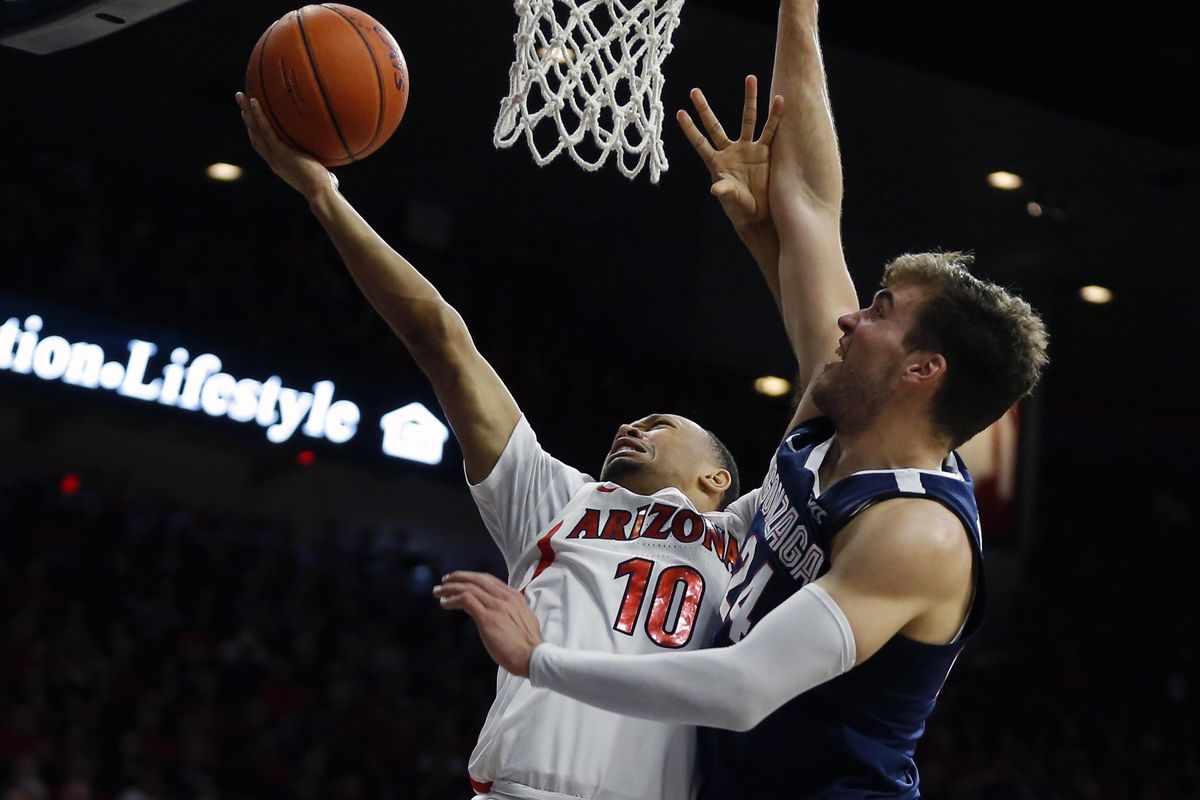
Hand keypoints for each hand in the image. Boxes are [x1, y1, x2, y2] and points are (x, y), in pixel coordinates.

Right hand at [236, 91, 338, 199]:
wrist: (320, 193)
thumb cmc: (324, 186)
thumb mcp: (319, 169)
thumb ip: (319, 160)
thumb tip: (330, 150)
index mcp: (278, 163)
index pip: (262, 143)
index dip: (255, 129)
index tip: (250, 114)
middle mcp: (272, 159)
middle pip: (254, 133)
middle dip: (246, 116)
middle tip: (240, 99)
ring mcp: (274, 156)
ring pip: (255, 130)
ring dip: (247, 112)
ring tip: (241, 96)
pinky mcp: (280, 153)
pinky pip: (266, 131)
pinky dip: (259, 116)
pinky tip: (255, 102)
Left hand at [434, 571, 542, 676]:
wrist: (534, 657)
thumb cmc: (528, 646)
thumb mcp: (522, 621)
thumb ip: (509, 612)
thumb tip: (493, 612)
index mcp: (514, 597)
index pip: (488, 580)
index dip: (472, 578)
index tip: (461, 581)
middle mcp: (505, 597)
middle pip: (477, 579)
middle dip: (458, 577)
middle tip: (445, 581)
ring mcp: (496, 606)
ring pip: (469, 587)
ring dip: (450, 588)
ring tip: (439, 591)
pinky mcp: (487, 618)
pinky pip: (465, 599)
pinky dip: (452, 599)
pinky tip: (445, 604)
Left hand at [677, 75, 782, 230]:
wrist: (759, 214)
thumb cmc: (739, 208)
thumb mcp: (730, 199)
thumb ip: (724, 191)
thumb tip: (715, 189)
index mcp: (716, 162)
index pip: (700, 142)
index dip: (690, 129)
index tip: (679, 112)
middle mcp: (730, 151)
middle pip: (715, 126)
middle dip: (704, 109)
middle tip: (694, 91)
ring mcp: (748, 150)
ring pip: (748, 120)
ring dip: (750, 100)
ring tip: (751, 78)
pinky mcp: (765, 153)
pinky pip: (771, 131)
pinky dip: (776, 116)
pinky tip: (780, 100)